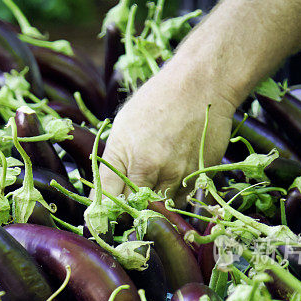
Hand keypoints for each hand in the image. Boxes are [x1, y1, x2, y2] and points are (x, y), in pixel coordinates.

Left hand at [100, 64, 235, 200]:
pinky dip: (173, 197)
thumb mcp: (122, 129)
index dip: (105, 212)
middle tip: (126, 202)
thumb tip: (99, 197)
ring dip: (153, 204)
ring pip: (161, 209)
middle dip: (129, 210)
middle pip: (137, 210)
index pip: (112, 201)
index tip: (103, 216)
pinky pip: (182, 200)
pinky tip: (170, 178)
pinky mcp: (201, 176)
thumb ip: (112, 166)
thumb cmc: (156, 101)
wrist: (200, 84)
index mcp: (133, 160)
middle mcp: (157, 172)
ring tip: (150, 185)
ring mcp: (182, 176)